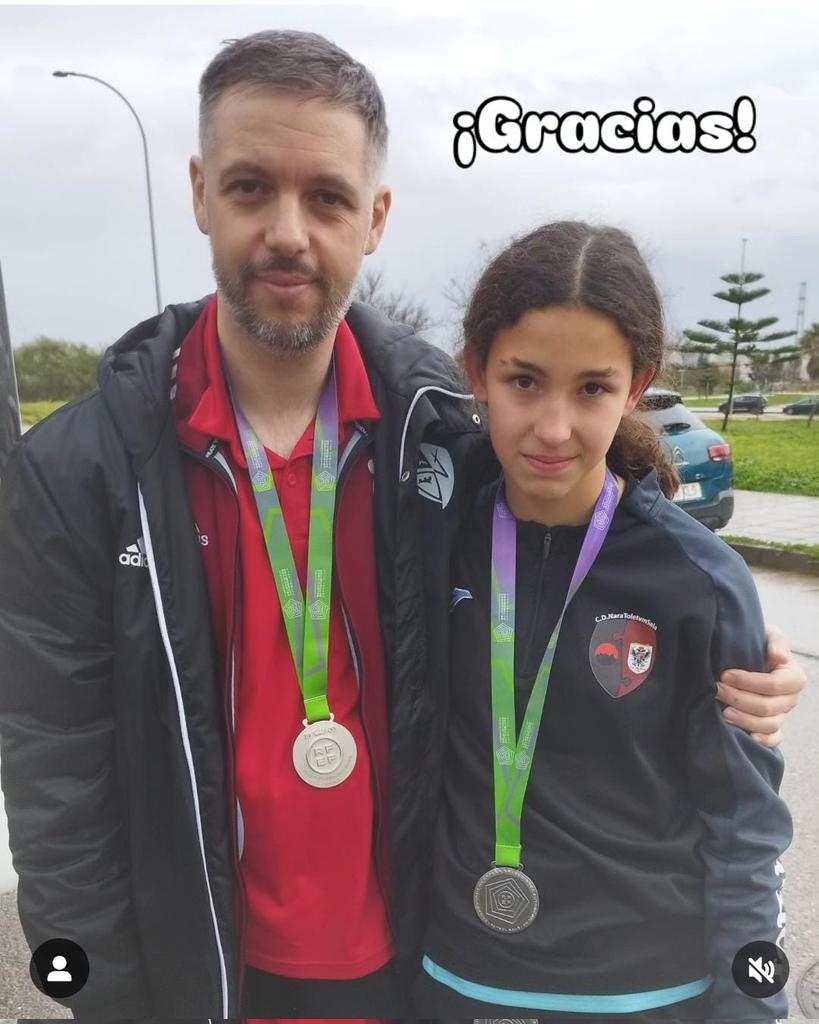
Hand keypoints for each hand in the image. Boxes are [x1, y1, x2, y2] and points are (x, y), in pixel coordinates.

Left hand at [716, 625, 805, 746]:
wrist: (749, 655)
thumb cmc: (759, 644)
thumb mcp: (769, 635)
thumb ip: (776, 641)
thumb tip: (778, 657)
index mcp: (794, 676)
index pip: (774, 685)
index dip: (749, 682)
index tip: (725, 675)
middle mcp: (791, 698)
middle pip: (768, 706)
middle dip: (740, 699)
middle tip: (717, 690)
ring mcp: (782, 714)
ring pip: (769, 724)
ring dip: (745, 719)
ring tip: (723, 712)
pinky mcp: (773, 727)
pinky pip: (772, 740)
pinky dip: (761, 740)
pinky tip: (746, 736)